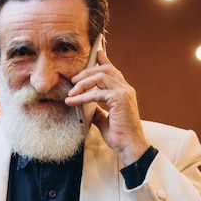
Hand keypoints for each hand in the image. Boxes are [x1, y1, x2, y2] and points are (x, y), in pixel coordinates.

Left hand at [65, 50, 149, 165]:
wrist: (129, 147)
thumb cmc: (119, 134)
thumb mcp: (104, 119)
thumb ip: (97, 109)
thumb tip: (85, 106)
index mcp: (123, 91)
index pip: (112, 70)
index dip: (103, 60)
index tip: (95, 53)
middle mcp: (125, 88)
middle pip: (104, 70)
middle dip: (86, 72)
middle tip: (73, 80)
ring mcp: (124, 92)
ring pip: (100, 77)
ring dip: (82, 83)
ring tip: (71, 92)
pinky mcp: (120, 99)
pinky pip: (96, 93)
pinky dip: (82, 97)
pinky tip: (72, 101)